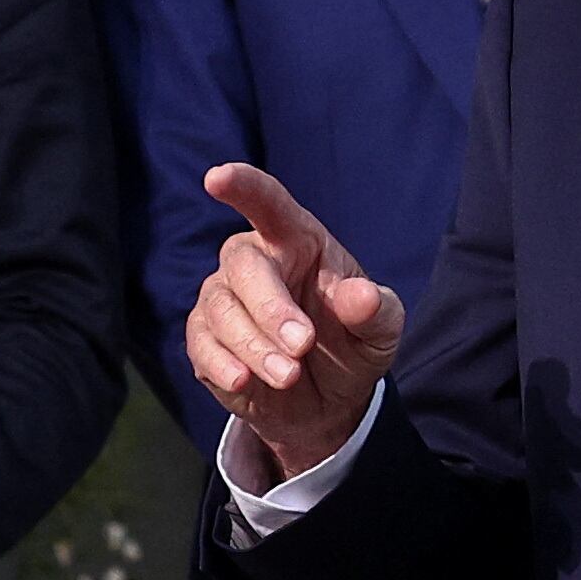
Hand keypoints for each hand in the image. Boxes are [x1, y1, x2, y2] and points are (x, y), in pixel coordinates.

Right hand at [188, 162, 403, 480]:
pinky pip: (200, 344)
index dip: (243, 186)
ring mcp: (223, 298)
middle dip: (270, 307)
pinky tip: (245, 382)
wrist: (327, 401)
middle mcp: (253, 260)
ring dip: (256, 346)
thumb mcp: (379, 331)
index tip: (217, 178)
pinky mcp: (205, 339)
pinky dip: (224, 365)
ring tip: (290, 377)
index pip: (267, 202)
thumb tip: (360, 296)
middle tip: (302, 345)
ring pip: (221, 310)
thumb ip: (375, 311)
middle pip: (244, 266)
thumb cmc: (352, 345)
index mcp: (297, 239)